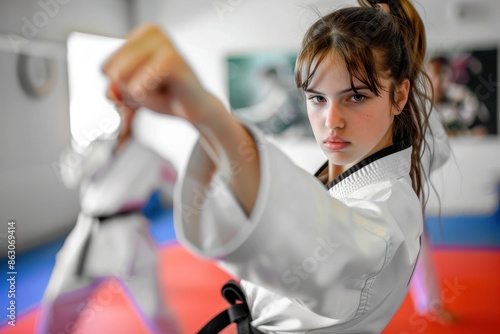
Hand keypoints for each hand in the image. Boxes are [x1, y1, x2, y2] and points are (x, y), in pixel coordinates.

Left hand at [102, 24, 223, 125]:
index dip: (124, 85)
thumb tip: (112, 92)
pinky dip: (150, 99)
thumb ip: (114, 87)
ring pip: (123, 79)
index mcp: (141, 33)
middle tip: (157, 89)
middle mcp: (152, 32)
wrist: (197, 110)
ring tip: (162, 89)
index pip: (106, 66)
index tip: (148, 84)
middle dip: (131, 90)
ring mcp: (163, 44)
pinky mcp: (170, 60)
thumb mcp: (131, 89)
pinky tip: (168, 93)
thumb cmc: (167, 95)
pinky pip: (137, 88)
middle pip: (113, 71)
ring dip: (141, 95)